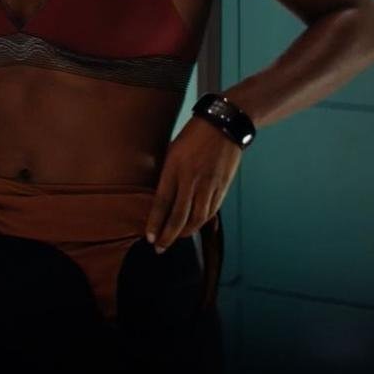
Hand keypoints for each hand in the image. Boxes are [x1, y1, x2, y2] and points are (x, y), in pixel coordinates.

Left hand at [145, 118, 243, 252]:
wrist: (224, 125)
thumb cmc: (193, 135)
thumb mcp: (172, 150)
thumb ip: (167, 175)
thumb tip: (161, 198)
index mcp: (175, 168)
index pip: (162, 203)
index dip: (155, 223)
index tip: (149, 238)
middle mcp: (192, 179)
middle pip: (179, 216)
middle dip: (168, 236)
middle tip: (160, 248)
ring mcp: (209, 185)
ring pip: (197, 218)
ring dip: (185, 233)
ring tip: (175, 239)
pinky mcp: (222, 187)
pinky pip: (211, 211)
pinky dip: (200, 223)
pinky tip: (193, 227)